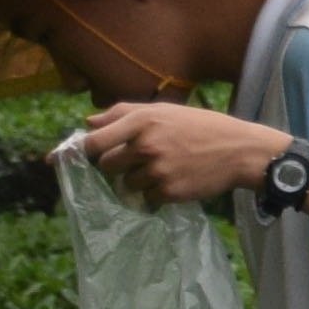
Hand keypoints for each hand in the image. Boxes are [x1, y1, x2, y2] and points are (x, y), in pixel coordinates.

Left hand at [67, 101, 295, 205]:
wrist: (242, 151)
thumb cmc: (202, 127)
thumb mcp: (165, 110)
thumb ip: (123, 113)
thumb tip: (88, 122)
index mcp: (142, 121)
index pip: (94, 141)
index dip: (79, 152)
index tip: (66, 159)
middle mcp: (146, 145)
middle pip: (107, 165)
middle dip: (118, 166)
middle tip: (140, 161)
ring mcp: (157, 170)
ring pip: (126, 184)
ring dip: (138, 181)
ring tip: (163, 171)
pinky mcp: (169, 191)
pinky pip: (146, 198)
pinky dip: (155, 194)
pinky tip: (175, 182)